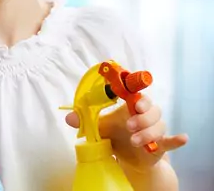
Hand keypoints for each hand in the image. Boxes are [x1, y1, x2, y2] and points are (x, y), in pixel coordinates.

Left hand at [65, 96, 187, 170]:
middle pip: (152, 109)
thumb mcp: (99, 127)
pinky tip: (182, 138)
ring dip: (147, 132)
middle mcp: (146, 114)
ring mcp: (155, 129)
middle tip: (129, 124)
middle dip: (142, 116)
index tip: (133, 99)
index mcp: (131, 105)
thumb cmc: (115, 134)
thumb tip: (68, 118)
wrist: (127, 157)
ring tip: (134, 140)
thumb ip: (86, 120)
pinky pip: (171, 140)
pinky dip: (176, 139)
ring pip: (159, 126)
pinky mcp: (161, 145)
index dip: (138, 92)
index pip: (138, 94)